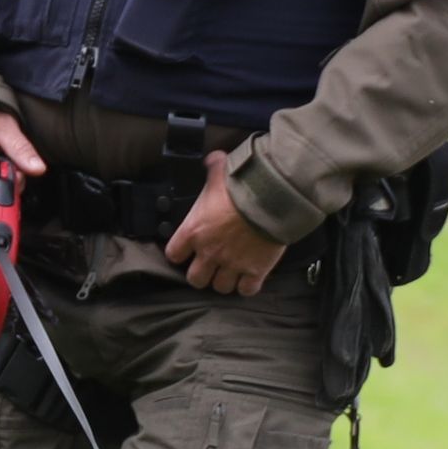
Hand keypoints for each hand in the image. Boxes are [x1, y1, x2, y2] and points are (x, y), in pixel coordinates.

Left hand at [165, 151, 283, 294]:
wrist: (273, 198)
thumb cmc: (242, 184)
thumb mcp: (221, 172)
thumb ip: (213, 167)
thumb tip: (213, 158)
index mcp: (194, 231)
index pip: (174, 254)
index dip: (180, 253)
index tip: (187, 250)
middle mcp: (210, 252)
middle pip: (196, 279)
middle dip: (202, 274)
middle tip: (210, 265)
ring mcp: (233, 264)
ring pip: (221, 288)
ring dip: (224, 281)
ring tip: (230, 272)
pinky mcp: (256, 271)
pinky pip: (246, 290)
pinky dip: (247, 286)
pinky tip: (249, 278)